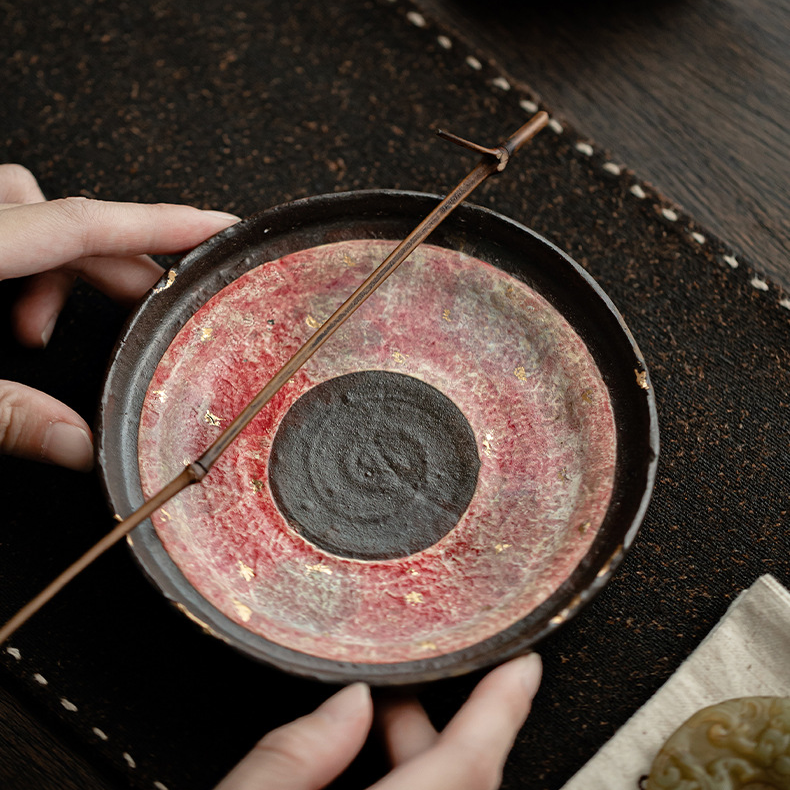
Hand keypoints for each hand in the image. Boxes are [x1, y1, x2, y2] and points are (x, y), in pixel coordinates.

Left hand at [0, 163, 239, 470]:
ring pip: (31, 213)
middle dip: (118, 268)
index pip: (86, 223)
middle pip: (69, 221)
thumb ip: (6, 414)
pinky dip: (22, 265)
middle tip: (151, 312)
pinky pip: (6, 226)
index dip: (162, 223)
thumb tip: (78, 447)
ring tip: (40, 333)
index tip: (221, 225)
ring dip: (59, 269)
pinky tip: (13, 321)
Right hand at [215, 653, 541, 789]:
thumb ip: (293, 754)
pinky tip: (366, 767)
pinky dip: (406, 781)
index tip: (524, 664)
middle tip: (407, 678)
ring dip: (421, 753)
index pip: (469, 762)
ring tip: (374, 714)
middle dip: (441, 721)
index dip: (505, 706)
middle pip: (463, 778)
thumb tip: (346, 701)